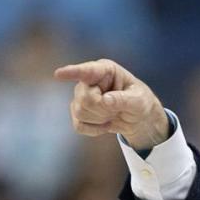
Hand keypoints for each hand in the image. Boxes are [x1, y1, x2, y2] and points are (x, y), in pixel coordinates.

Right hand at [54, 59, 169, 150]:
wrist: (138, 118)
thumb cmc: (140, 102)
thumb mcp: (139, 100)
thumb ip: (123, 99)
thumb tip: (105, 100)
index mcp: (105, 70)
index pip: (87, 71)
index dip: (72, 72)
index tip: (58, 74)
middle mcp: (89, 81)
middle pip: (84, 99)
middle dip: (103, 109)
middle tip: (118, 108)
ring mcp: (81, 96)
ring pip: (80, 112)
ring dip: (100, 118)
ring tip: (112, 113)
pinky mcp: (78, 113)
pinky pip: (78, 125)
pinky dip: (94, 130)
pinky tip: (105, 124)